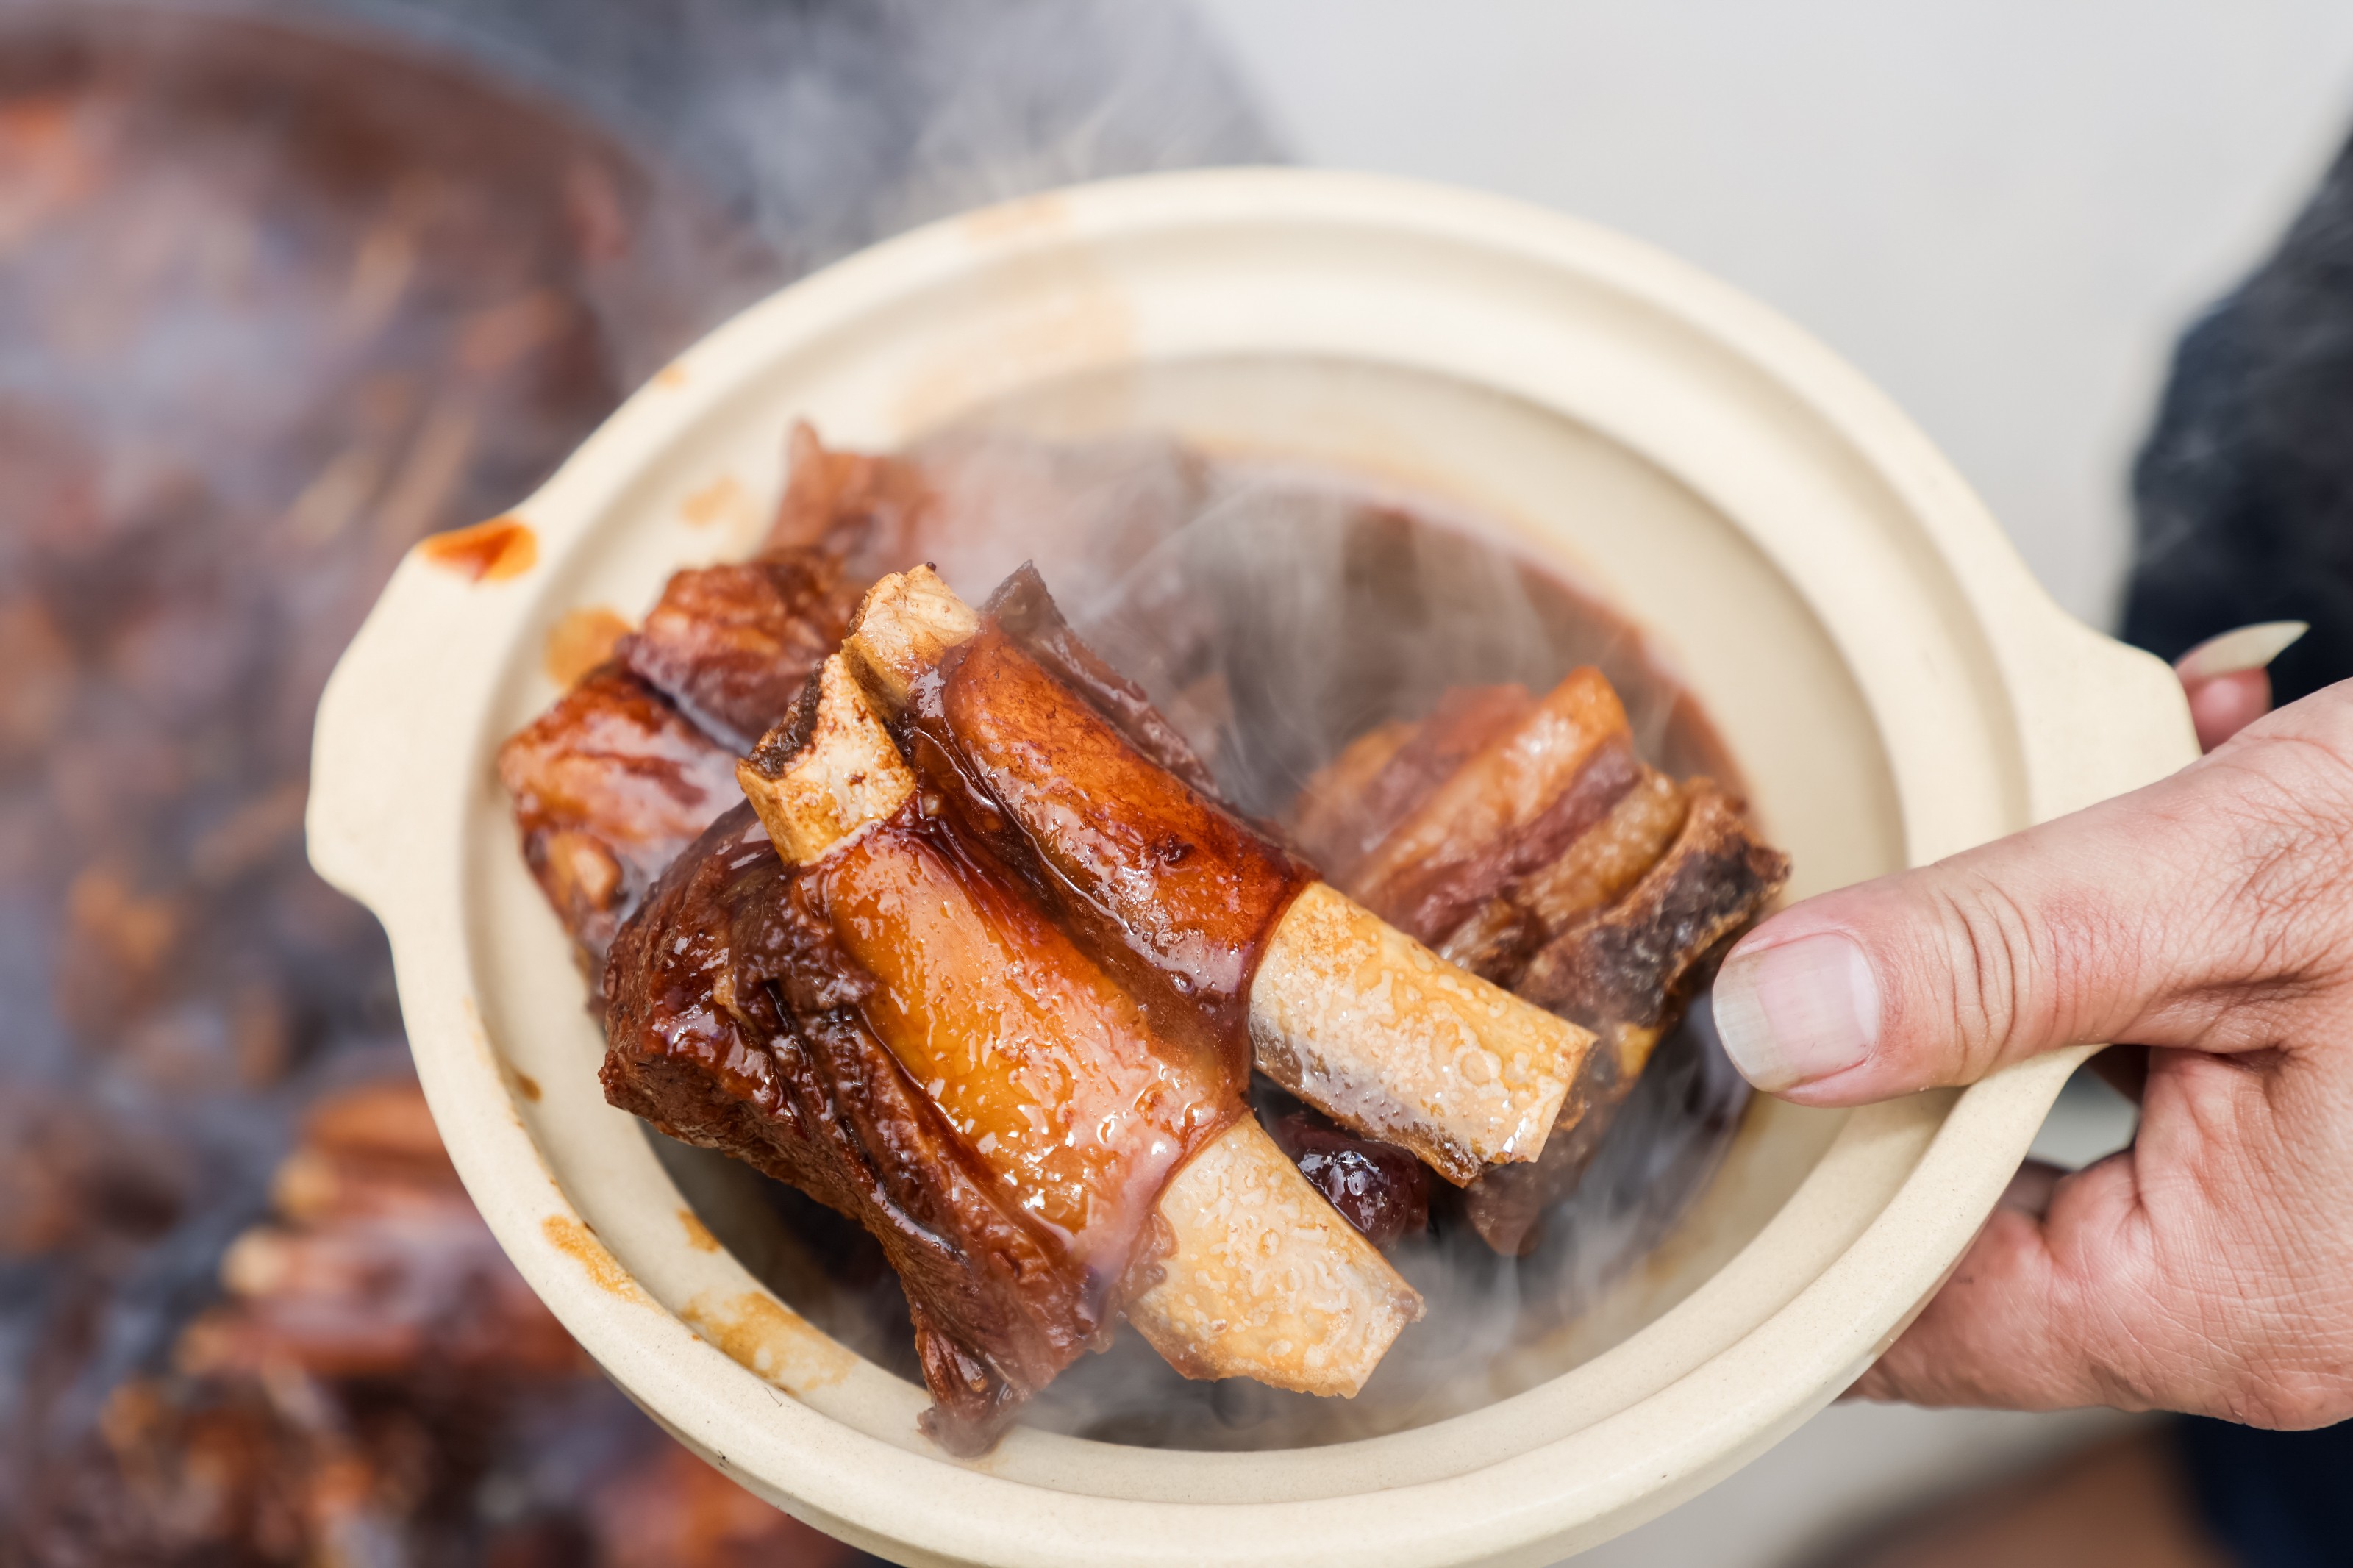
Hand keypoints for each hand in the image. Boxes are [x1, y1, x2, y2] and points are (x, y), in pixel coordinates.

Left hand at [1710, 624, 2352, 1426]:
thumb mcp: (2242, 886)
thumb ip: (1996, 960)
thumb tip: (1775, 1025)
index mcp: (2237, 1299)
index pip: (1909, 1306)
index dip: (1789, 1185)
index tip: (1699, 1076)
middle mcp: (2268, 1299)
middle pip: (1970, 1200)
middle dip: (1922, 1025)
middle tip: (1868, 894)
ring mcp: (2300, 1230)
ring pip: (2059, 1106)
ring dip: (2034, 950)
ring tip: (2071, 804)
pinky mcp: (2321, 1147)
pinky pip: (2157, 1060)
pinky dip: (2130, 937)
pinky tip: (2171, 784)